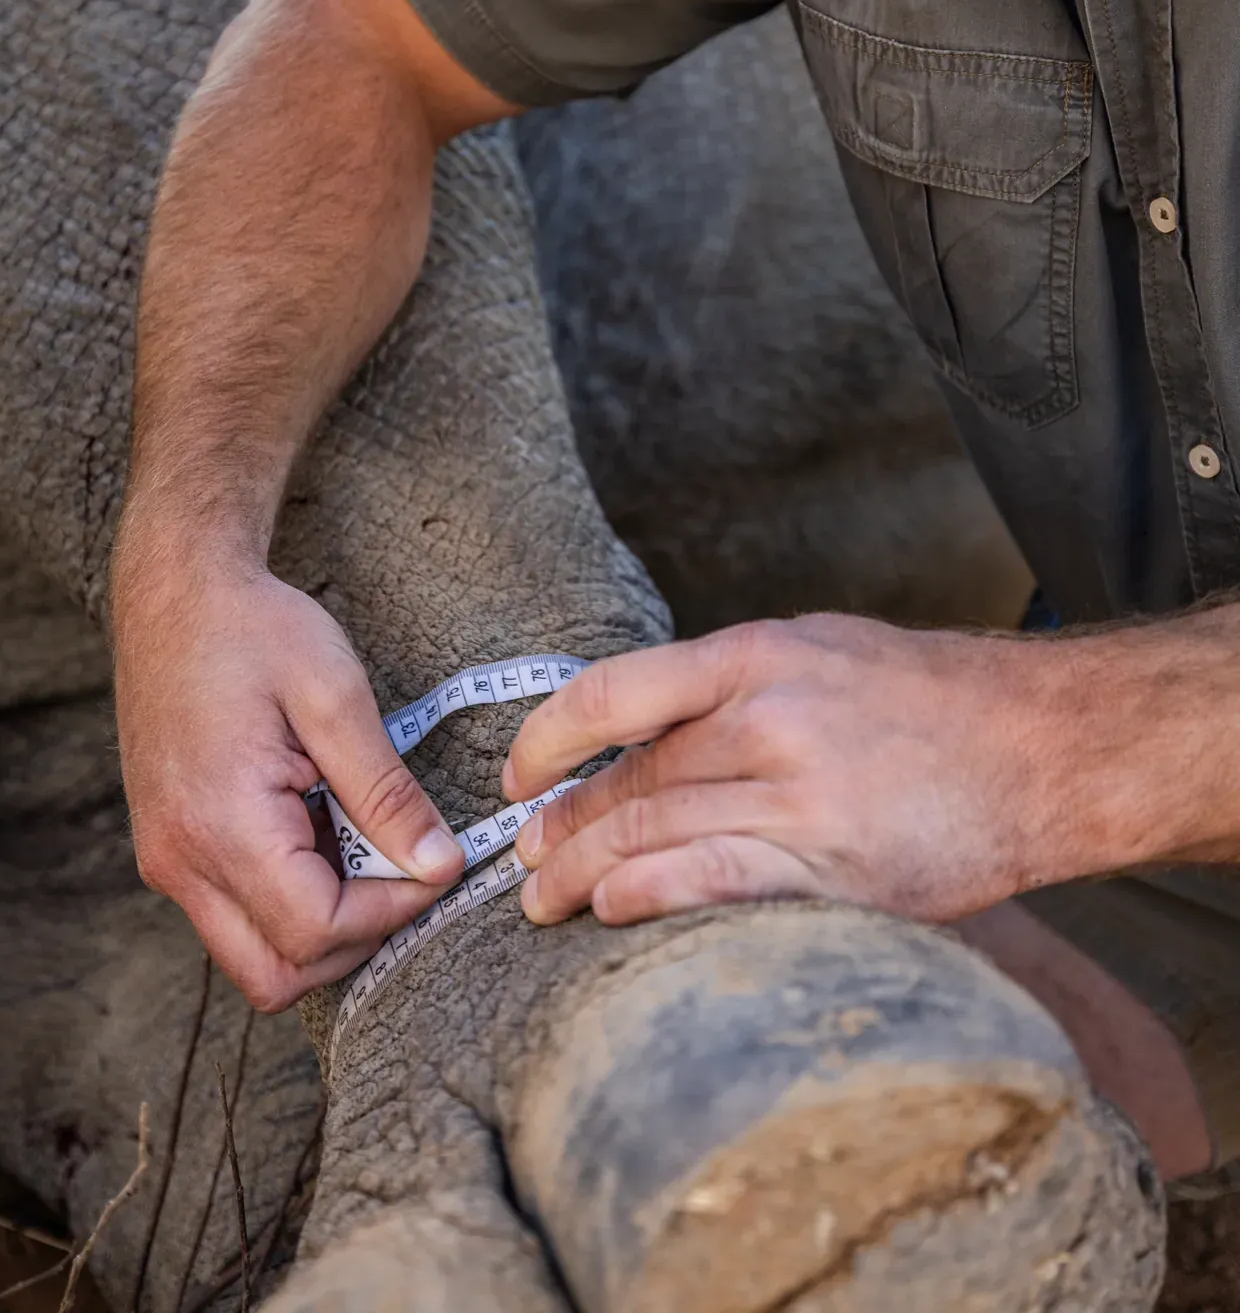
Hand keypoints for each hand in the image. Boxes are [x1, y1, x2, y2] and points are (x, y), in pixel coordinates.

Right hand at [113, 563, 464, 1009]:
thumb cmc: (254, 629)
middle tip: (403, 868)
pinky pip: (239, 916)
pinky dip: (293, 899)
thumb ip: (386, 792)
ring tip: (361, 838)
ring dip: (324, 924)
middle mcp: (180, 862)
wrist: (176, 592)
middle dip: (355, 941)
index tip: (435, 862)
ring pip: (256, 957)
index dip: (390, 912)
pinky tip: (325, 829)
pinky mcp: (172, 851)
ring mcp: (168, 862)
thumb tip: (438, 865)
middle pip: (278, 975)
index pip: (314, 931)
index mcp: (220, 824)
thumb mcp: (335, 696)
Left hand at [503, 614, 1065, 929]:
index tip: (517, 774)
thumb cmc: (928, 696)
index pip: (614, 692)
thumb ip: (730, 684)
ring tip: (546, 902)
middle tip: (525, 858)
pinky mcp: (835, 868)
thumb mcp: (820, 648)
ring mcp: (802, 796)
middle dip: (565, 825)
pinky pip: (718, 883)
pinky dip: (652, 897)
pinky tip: (612, 911)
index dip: (547, 739)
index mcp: (758, 656)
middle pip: (631, 779)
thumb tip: (641, 732)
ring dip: (587, 874)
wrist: (1041, 747)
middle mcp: (770, 719)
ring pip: (658, 834)